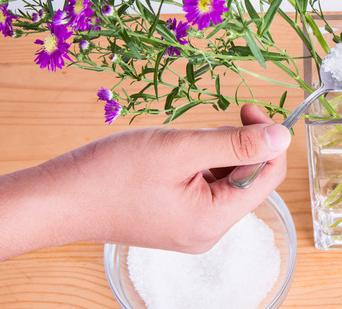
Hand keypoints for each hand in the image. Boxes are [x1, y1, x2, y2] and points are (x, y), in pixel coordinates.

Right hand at [44, 103, 290, 252]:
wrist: (59, 198)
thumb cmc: (112, 172)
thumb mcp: (180, 149)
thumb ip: (235, 143)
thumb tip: (283, 137)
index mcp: (214, 220)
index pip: (268, 177)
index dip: (267, 140)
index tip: (249, 110)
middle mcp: (208, 231)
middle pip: (247, 179)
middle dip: (237, 145)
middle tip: (214, 122)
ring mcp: (192, 228)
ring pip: (226, 180)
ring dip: (216, 153)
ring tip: (181, 143)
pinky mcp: (177, 220)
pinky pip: (205, 187)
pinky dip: (199, 164)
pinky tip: (174, 155)